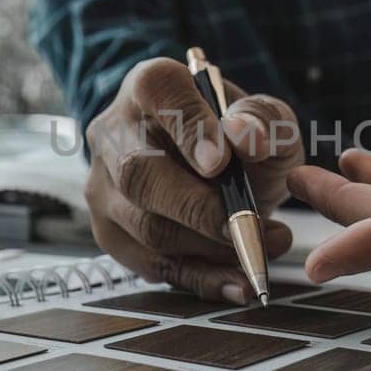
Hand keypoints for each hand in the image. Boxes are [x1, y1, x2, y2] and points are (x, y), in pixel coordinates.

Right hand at [85, 58, 303, 302]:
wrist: (215, 168)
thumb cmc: (237, 137)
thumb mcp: (264, 118)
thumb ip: (263, 119)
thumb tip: (246, 135)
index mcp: (151, 86)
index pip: (159, 95)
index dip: (189, 129)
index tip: (222, 162)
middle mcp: (114, 132)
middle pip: (138, 173)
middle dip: (198, 207)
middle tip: (251, 224)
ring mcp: (104, 186)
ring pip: (145, 226)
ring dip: (210, 247)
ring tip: (266, 245)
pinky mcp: (111, 233)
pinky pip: (151, 265)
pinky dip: (201, 279)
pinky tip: (240, 284)